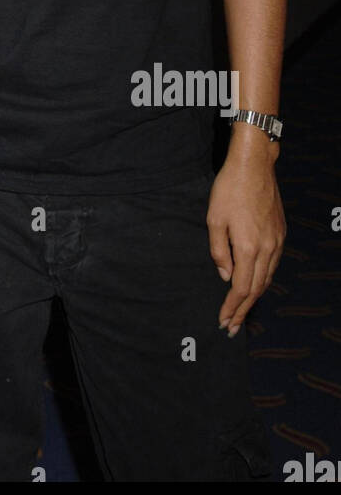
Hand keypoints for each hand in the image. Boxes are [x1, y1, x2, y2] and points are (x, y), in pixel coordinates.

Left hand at [207, 142, 284, 336]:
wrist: (254, 166)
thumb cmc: (229, 189)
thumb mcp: (214, 219)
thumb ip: (219, 251)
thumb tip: (225, 276)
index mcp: (249, 248)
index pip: (241, 288)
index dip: (232, 307)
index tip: (223, 322)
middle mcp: (267, 249)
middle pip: (256, 289)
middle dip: (243, 311)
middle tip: (232, 328)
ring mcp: (276, 241)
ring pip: (267, 278)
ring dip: (254, 297)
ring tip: (243, 312)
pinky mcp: (280, 233)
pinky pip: (273, 264)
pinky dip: (263, 280)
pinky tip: (255, 283)